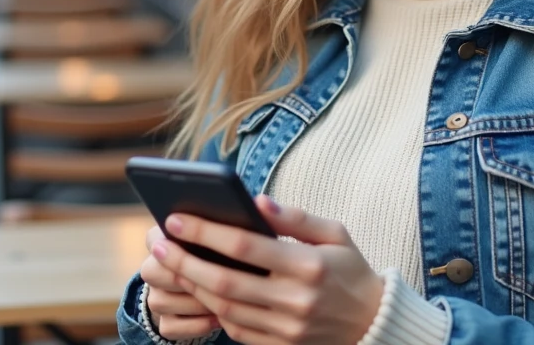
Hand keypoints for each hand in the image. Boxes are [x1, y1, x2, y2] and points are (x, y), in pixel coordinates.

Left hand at [152, 196, 382, 344]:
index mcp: (308, 266)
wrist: (374, 326)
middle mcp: (295, 301)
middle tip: (158, 244)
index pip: (245, 246)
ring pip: (224, 309)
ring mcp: (287, 330)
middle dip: (184, 261)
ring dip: (192, 287)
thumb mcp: (335, 234)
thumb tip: (255, 201)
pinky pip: (237, 331)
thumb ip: (295, 217)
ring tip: (171, 265)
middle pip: (225, 282)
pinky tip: (201, 290)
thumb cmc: (350, 270)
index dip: (206, 232)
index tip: (177, 219)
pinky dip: (215, 310)